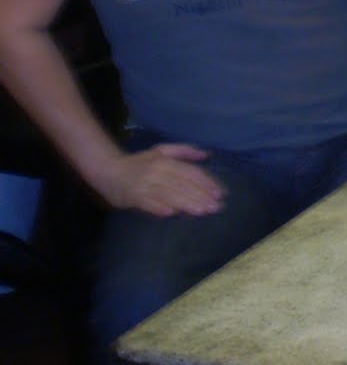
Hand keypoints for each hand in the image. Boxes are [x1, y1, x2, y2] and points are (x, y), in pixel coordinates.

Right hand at [97, 144, 223, 216]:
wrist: (108, 170)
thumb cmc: (139, 162)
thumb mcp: (162, 151)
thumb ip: (185, 151)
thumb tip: (207, 154)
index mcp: (166, 160)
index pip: (191, 172)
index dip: (207, 182)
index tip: (220, 193)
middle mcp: (157, 172)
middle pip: (183, 185)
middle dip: (202, 196)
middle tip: (217, 207)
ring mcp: (144, 185)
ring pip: (169, 195)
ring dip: (187, 203)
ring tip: (203, 212)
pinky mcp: (133, 198)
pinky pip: (148, 203)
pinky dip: (159, 208)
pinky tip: (173, 213)